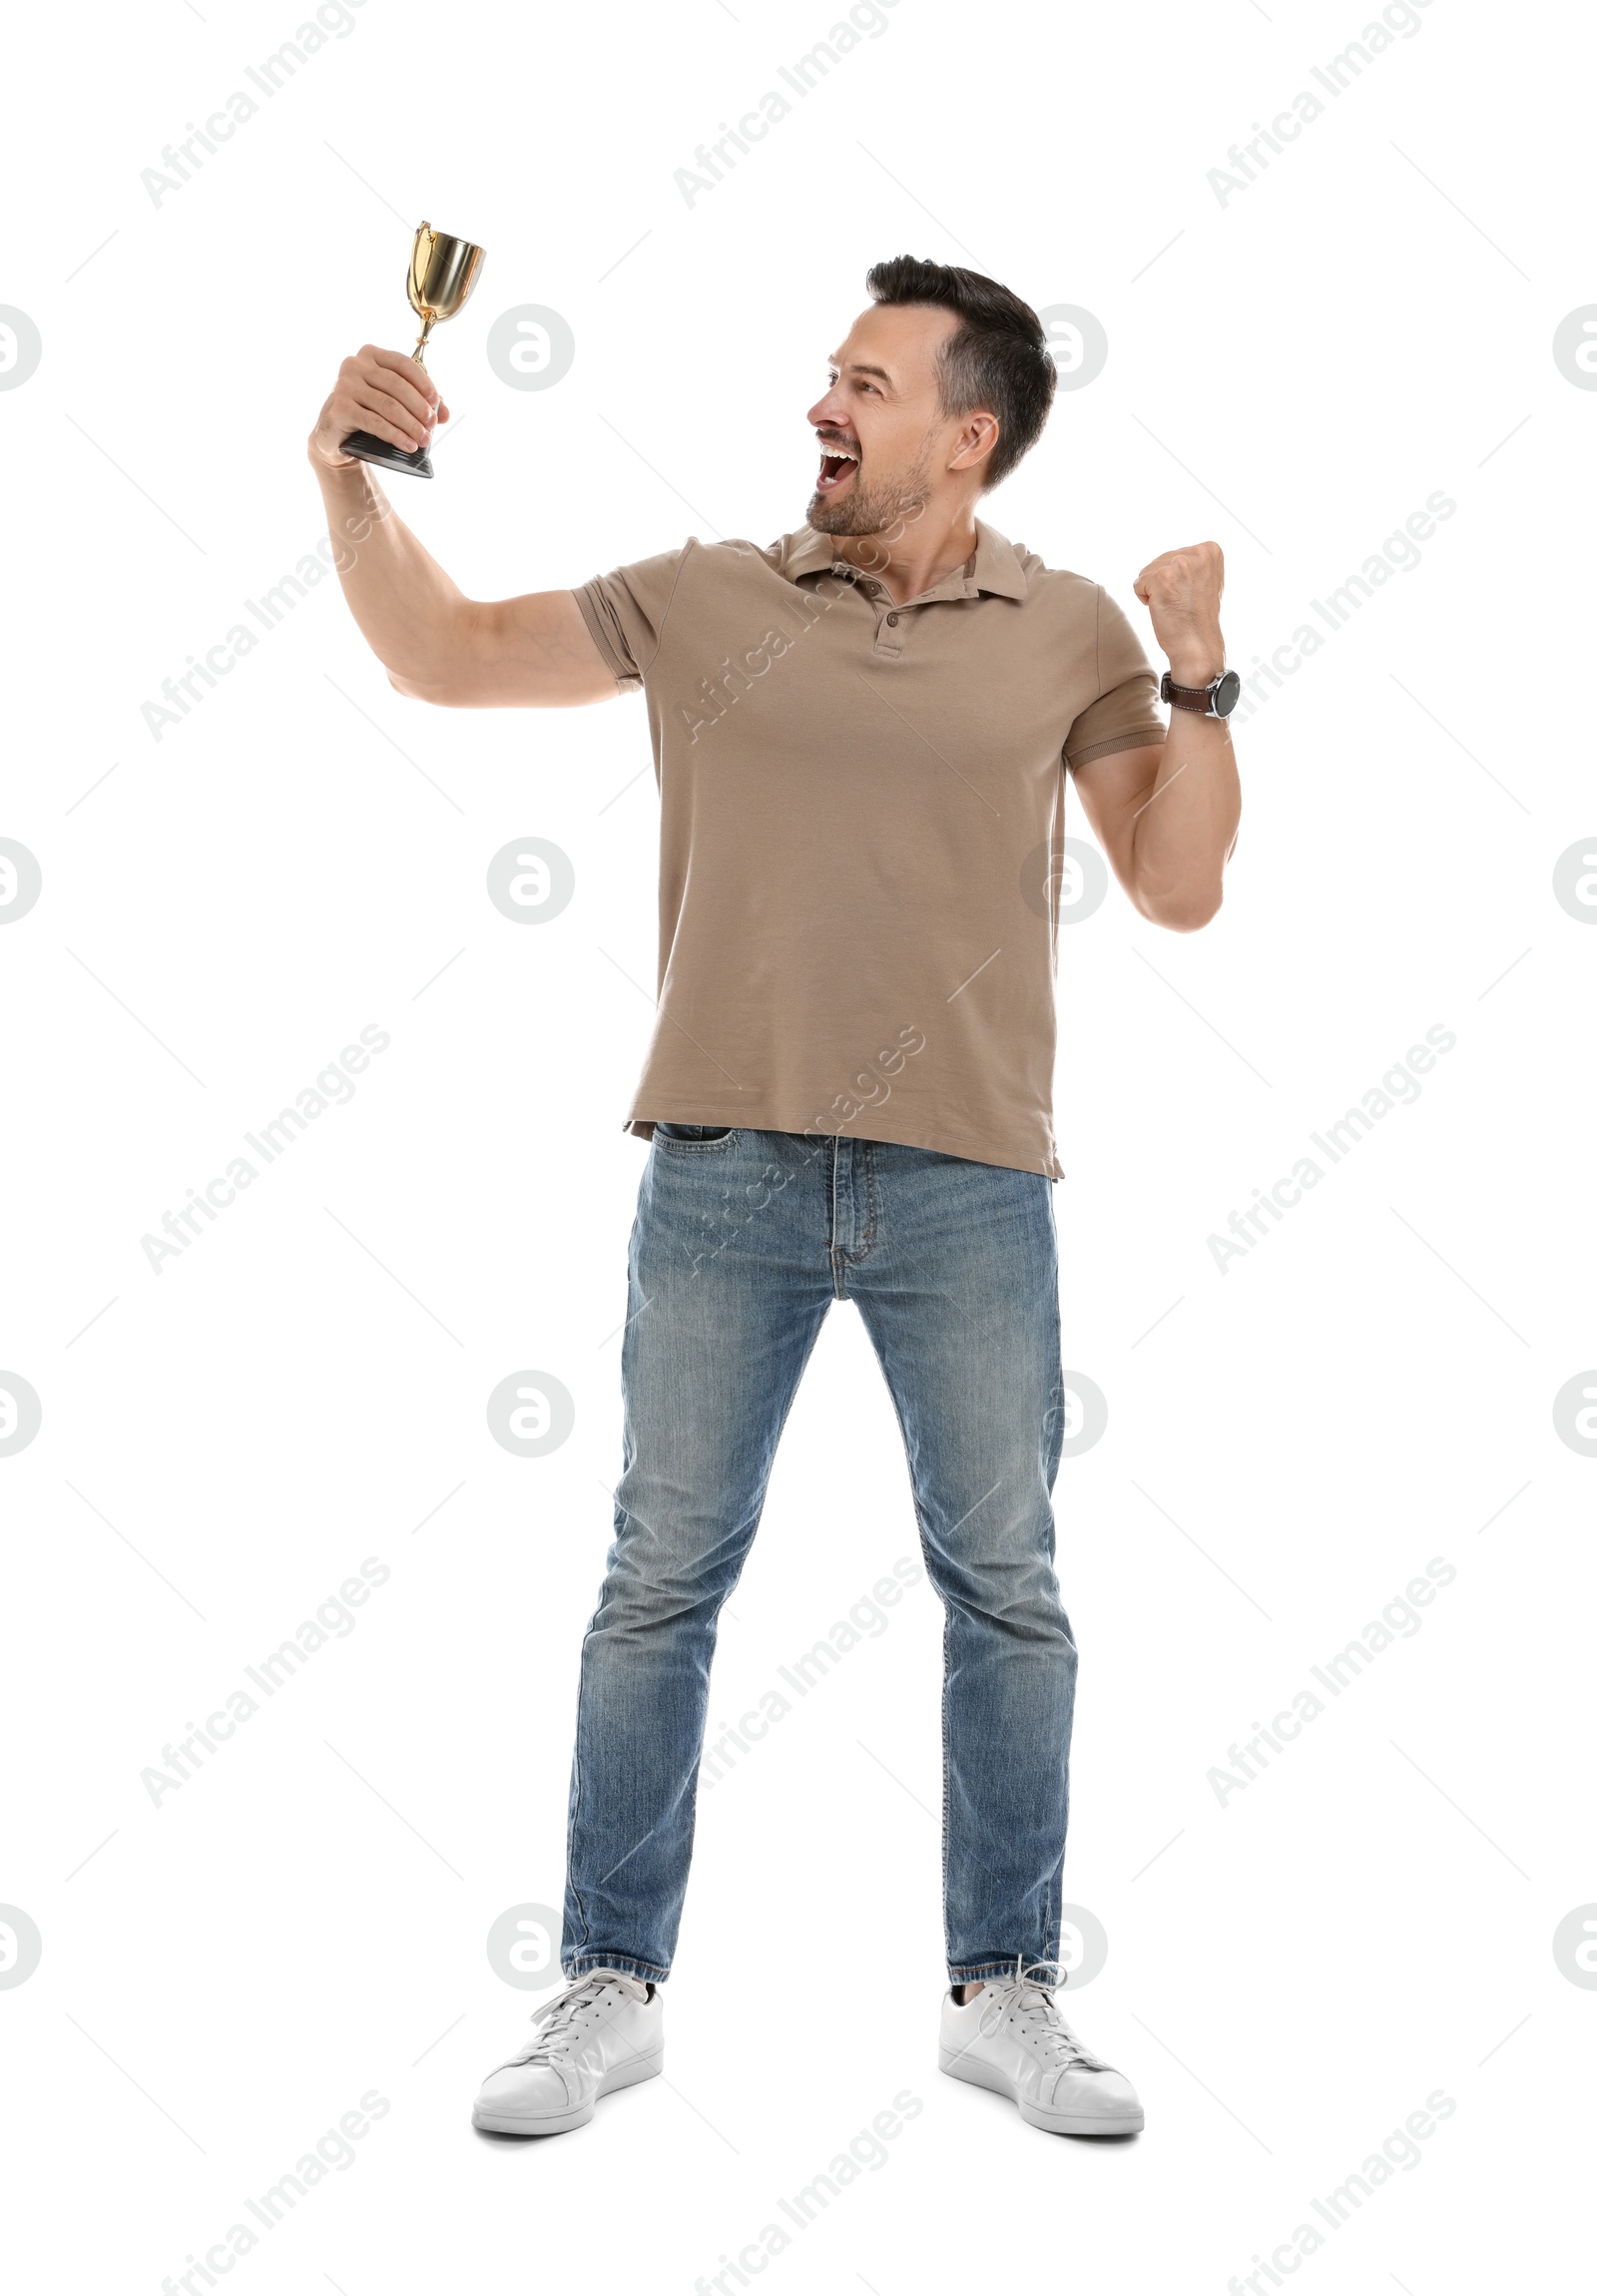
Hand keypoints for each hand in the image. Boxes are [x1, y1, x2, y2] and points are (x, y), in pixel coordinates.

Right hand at [308, 345, 449, 467]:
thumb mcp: (394, 403)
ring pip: (387, 405)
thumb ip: (419, 402)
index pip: (402, 364)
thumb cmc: (369, 412)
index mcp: (371, 355)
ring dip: (410, 425)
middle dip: (419, 407)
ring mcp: (345, 385)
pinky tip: (408, 445)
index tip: (436, 402)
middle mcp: (355, 365)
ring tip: (424, 439)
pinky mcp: (340, 407)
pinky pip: (374, 422)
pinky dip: (394, 435)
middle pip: (396, 385)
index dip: (423, 382)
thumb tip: (445, 413)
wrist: (337, 435)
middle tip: (432, 425)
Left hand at [1133, 540, 1225, 685]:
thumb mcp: (1204, 580)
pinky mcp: (1162, 578)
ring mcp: (1180, 564)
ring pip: (1148, 572)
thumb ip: (1192, 563)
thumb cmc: (1197, 618)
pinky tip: (1165, 608)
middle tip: (1182, 603)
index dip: (1177, 578)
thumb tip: (1175, 557)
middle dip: (1164, 584)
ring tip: (1174, 605)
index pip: (1176, 555)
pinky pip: (1139, 584)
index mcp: (1210, 550)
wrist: (1197, 644)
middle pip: (1160, 561)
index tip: (1191, 594)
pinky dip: (1146, 600)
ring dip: (1155, 591)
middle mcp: (1197, 553)